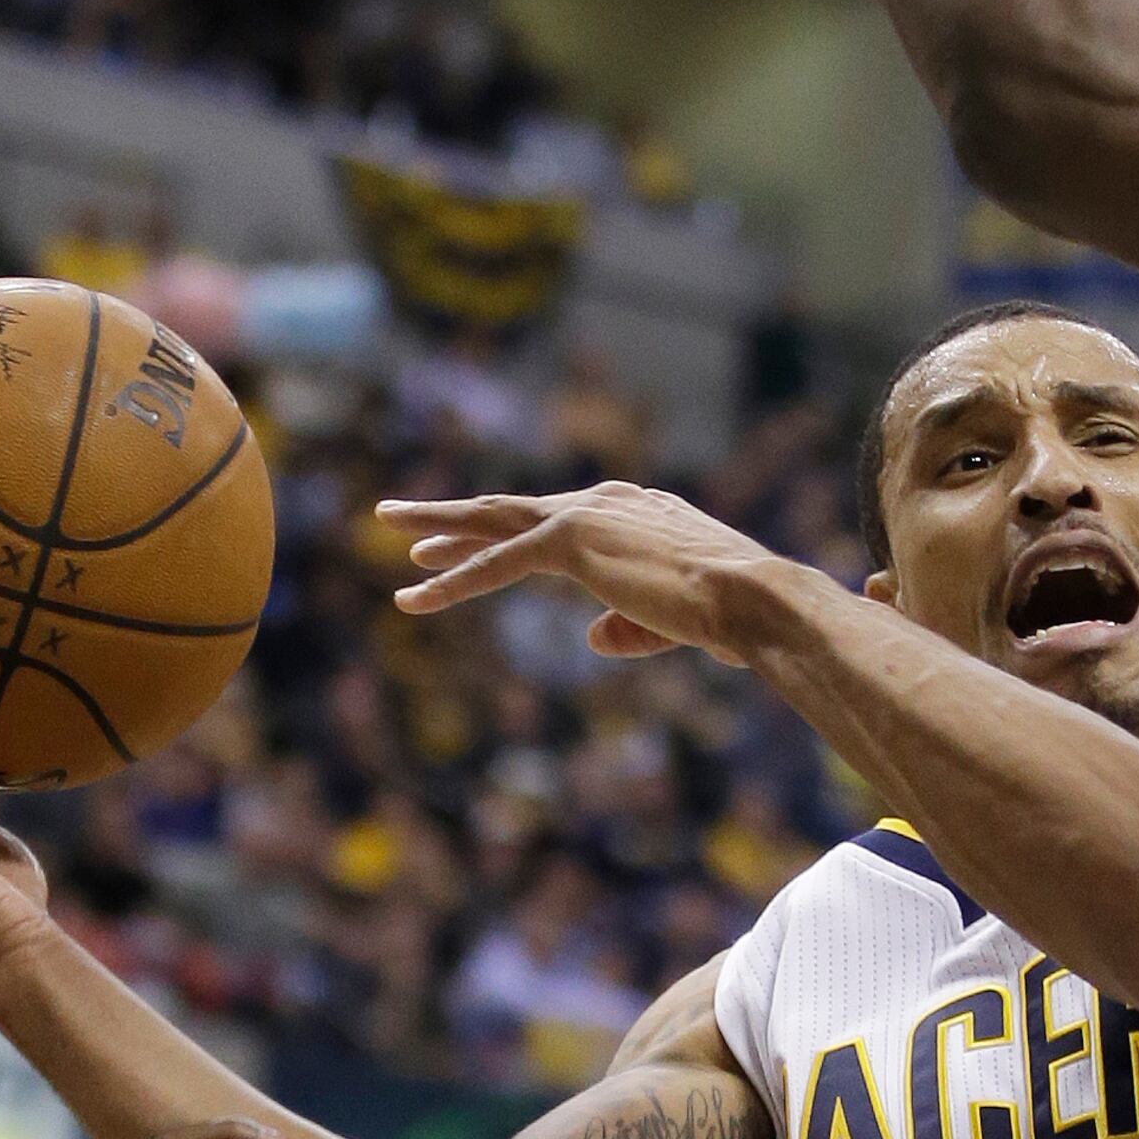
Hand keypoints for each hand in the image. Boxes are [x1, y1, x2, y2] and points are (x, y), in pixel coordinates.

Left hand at [384, 479, 792, 664]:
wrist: (752, 600)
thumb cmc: (726, 615)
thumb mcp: (668, 621)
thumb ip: (626, 625)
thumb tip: (591, 637)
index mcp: (629, 511)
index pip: (547, 521)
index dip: (496, 532)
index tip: (451, 543)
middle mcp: (603, 502)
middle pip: (510, 509)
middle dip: (452, 514)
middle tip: (396, 514)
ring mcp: (585, 516)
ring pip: (493, 521)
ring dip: (437, 526)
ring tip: (386, 524)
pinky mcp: (571, 542)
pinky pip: (498, 563)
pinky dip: (453, 579)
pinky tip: (413, 593)